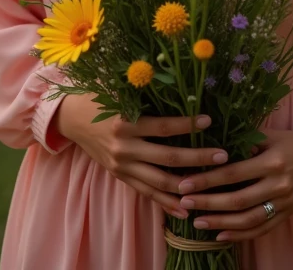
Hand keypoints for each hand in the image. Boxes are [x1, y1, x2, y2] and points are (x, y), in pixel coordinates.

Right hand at [55, 96, 228, 218]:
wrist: (70, 118)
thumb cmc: (99, 96)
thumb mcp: (119, 90)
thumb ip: (144, 91)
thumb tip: (178, 85)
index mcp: (126, 122)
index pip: (163, 127)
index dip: (187, 124)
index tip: (209, 120)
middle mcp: (124, 148)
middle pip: (167, 158)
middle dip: (197, 159)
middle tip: (222, 157)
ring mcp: (122, 166)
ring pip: (158, 182)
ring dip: (186, 186)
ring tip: (211, 187)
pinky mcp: (120, 176)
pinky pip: (146, 193)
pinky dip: (166, 202)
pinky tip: (185, 208)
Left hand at [176, 125, 292, 242]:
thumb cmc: (287, 140)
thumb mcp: (267, 135)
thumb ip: (243, 143)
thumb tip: (210, 151)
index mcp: (272, 161)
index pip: (233, 174)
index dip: (207, 180)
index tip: (185, 183)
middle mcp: (279, 184)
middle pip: (238, 200)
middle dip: (208, 203)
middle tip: (184, 203)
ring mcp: (284, 202)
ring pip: (248, 219)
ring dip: (220, 222)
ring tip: (197, 222)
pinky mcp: (288, 214)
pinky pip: (262, 229)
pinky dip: (241, 235)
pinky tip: (221, 234)